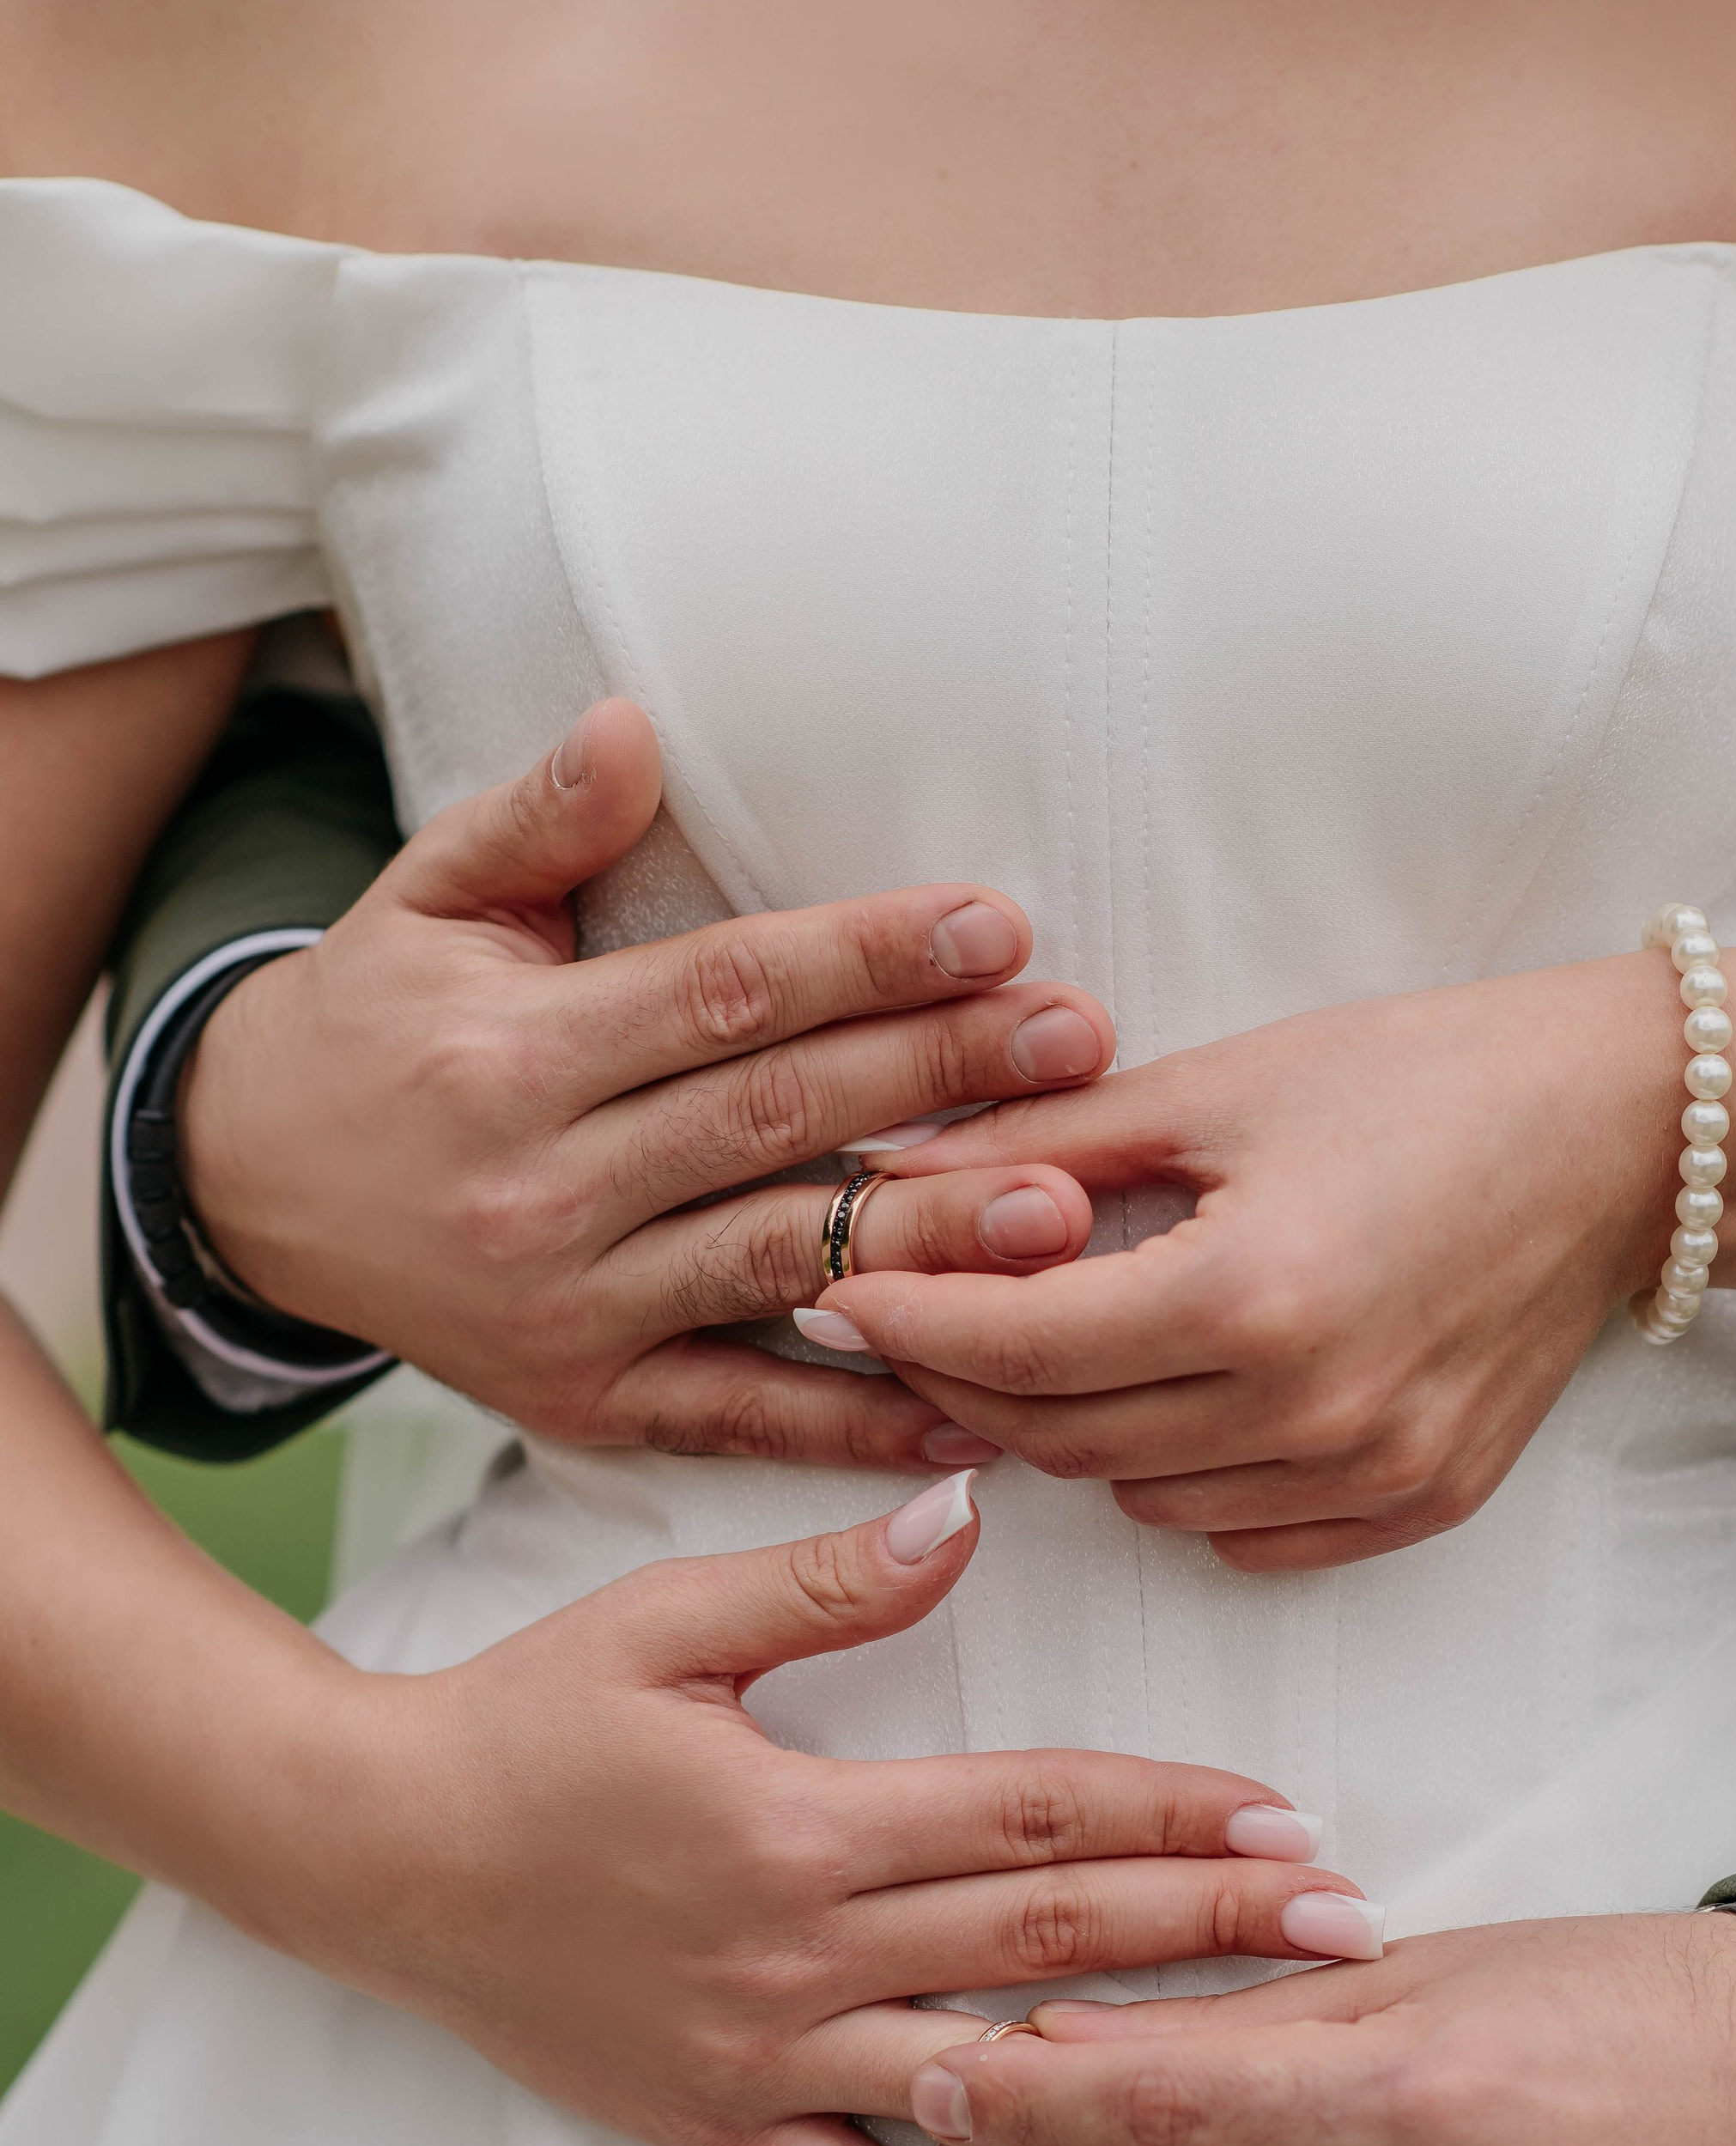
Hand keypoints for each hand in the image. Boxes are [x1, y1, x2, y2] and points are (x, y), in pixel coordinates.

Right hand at [183, 697, 1109, 1469]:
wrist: (249, 1192)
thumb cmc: (379, 1025)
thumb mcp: (426, 900)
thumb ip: (536, 819)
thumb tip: (634, 726)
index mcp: (514, 1053)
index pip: (724, 994)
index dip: (866, 958)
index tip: (997, 925)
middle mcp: (540, 1187)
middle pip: (773, 1121)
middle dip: (936, 1076)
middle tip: (1077, 1040)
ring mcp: (567, 1309)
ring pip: (776, 1266)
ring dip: (927, 1244)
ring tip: (1063, 1213)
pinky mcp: (586, 1404)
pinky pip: (744, 1413)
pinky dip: (860, 1419)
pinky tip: (978, 1402)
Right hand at [271, 1473, 1367, 2145]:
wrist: (376, 1857)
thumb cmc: (523, 1724)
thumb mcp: (663, 1622)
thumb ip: (827, 1581)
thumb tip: (969, 1513)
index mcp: (802, 1827)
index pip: (1030, 1823)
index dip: (1171, 1819)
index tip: (1289, 1820)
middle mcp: (801, 1957)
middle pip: (1046, 1948)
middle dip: (1212, 1936)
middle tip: (1352, 1933)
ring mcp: (768, 2061)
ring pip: (990, 2082)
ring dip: (1139, 2082)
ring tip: (1273, 2086)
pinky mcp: (725, 2129)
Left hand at [814, 953, 1678, 1565]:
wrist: (1621, 1134)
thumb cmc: (1423, 1077)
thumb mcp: (1220, 1083)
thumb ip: (1042, 1148)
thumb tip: (886, 1185)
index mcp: (1252, 1296)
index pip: (1017, 1349)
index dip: (905, 1322)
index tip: (834, 1289)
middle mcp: (1311, 1412)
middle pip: (1060, 1440)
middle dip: (965, 1378)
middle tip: (916, 1314)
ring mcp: (1370, 1474)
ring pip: (1137, 1495)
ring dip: (1074, 1427)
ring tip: (1055, 1338)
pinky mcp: (1414, 1503)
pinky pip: (1236, 1531)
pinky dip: (1180, 1475)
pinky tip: (1179, 1393)